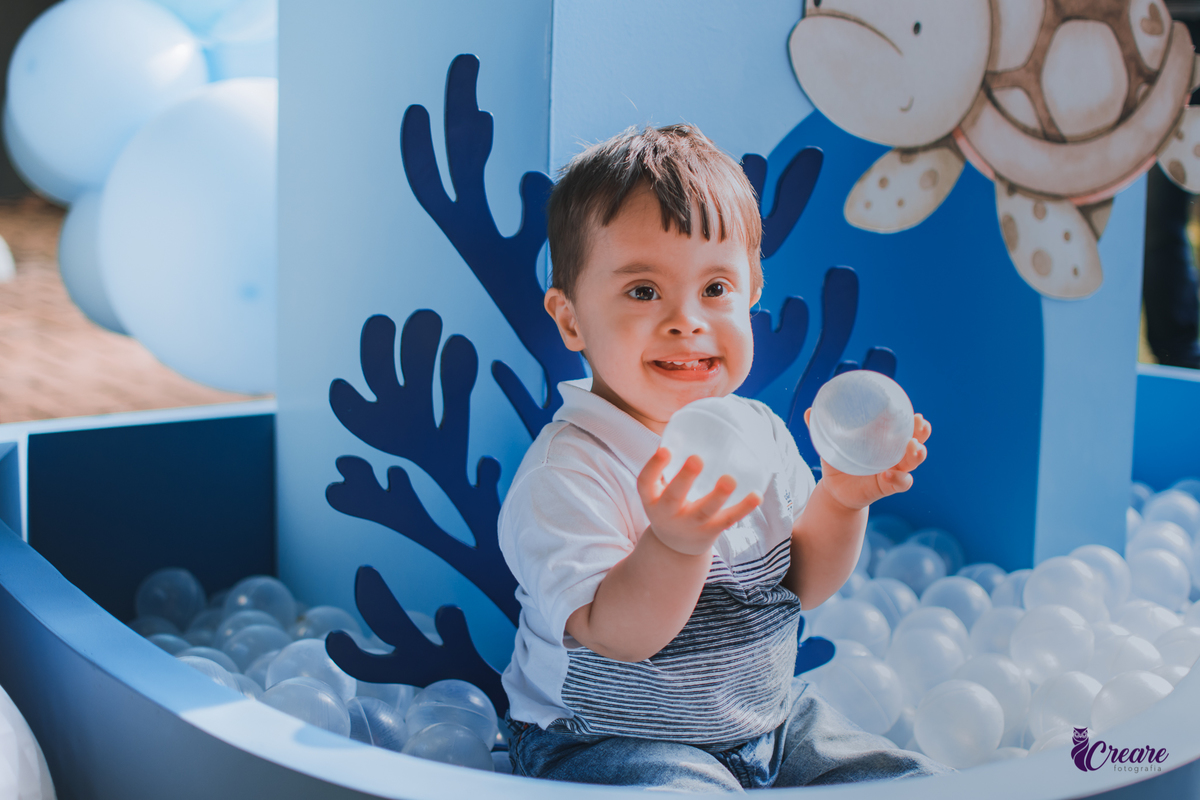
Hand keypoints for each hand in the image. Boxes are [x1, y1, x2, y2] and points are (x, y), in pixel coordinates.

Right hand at [637, 448, 761, 555]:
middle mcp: (668, 514)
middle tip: (696, 459)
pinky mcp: (710, 532)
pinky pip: (728, 520)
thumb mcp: (659, 489)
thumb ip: (669, 465)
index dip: (654, 467)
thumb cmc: (670, 505)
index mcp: (652, 499)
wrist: (674, 547)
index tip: (665, 449)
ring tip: (730, 479)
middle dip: (685, 478)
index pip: (645, 483)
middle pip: (674, 497)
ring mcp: (690, 525)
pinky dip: (743, 508)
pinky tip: (756, 495)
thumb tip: (690, 424)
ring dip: (718, 495)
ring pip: (704, 511)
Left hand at [804, 410, 931, 510]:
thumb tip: (809, 411)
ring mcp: (893, 471)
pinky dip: (897, 479)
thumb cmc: (839, 461)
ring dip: (917, 455)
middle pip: (916, 443)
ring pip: (912, 464)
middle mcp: (894, 455)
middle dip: (922, 434)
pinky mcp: (887, 487)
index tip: (917, 414)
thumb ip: (821, 428)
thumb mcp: (832, 444)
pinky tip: (887, 475)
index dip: (914, 422)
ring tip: (915, 447)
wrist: (835, 489)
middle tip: (921, 424)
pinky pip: (899, 484)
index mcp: (885, 441)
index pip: (905, 428)